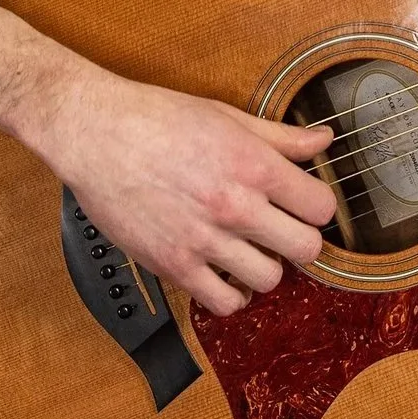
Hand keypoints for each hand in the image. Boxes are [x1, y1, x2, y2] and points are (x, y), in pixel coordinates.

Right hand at [35, 70, 335, 316]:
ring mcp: (204, 240)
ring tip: (248, 248)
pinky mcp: (173, 265)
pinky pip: (224, 302)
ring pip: (270, 279)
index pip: (321, 206)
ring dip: (264, 265)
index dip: (317, 205)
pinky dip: (231, 294)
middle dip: (299, 239)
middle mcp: (234, 205)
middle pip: (306, 249)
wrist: (94, 133)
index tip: (304, 204)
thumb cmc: (155, 118)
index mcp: (252, 164)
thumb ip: (279, 136)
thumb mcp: (225, 115)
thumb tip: (323, 140)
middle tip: (282, 229)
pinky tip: (224, 273)